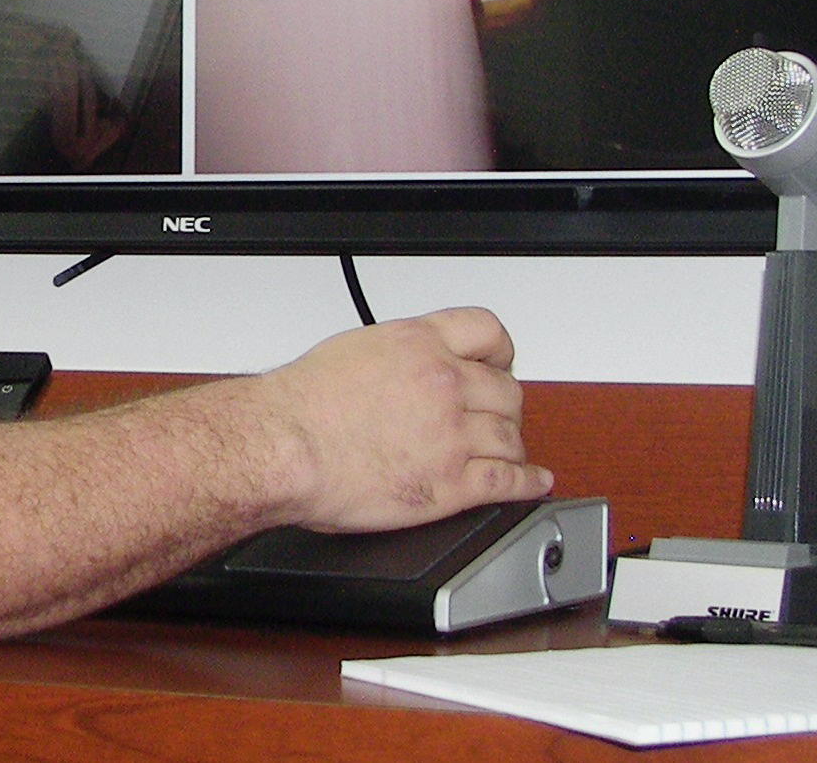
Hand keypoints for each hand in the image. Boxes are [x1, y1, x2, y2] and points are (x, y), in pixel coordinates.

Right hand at [247, 309, 550, 532]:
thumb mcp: (354, 350)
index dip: (501, 352)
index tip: (500, 364)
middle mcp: (444, 383)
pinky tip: (531, 482)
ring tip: (510, 453)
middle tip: (496, 417)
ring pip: (510, 436)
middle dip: (504, 406)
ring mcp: (452, 434)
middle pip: (507, 390)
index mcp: (420, 344)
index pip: (488, 332)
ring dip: (512, 446)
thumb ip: (396, 357)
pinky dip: (528, 482)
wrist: (284, 445)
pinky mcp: (451, 483)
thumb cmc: (301, 405)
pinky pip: (508, 481)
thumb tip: (404, 370)